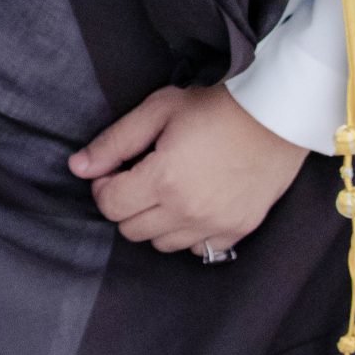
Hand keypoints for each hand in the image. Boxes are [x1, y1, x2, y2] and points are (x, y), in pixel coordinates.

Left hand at [67, 83, 308, 252]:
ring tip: (167, 189)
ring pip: (162, 244)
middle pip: (131, 230)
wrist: (277, 114)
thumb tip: (78, 167)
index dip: (103, 186)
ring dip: (155, 221)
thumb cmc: (217, 105)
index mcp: (163, 180)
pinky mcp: (238, 230)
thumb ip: (114, 142)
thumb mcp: (158, 110)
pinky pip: (198, 248)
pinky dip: (188, 232)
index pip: (110, 205)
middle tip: (139, 176)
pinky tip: (194, 203)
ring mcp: (215, 225)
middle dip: (126, 204)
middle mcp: (188, 211)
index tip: (114, 170)